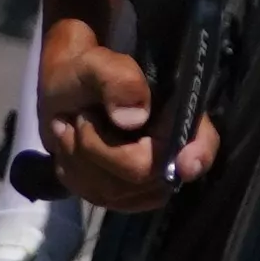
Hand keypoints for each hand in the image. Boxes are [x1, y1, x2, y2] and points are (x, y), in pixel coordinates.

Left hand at [32, 15, 207, 209]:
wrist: (57, 93)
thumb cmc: (82, 72)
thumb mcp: (94, 63)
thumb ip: (117, 79)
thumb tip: (134, 118)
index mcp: (175, 112)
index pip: (202, 140)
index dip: (199, 153)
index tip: (187, 164)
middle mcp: (169, 151)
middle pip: (143, 173)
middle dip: (98, 147)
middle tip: (81, 116)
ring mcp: (147, 180)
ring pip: (113, 189)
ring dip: (79, 156)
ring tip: (73, 125)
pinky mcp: (122, 196)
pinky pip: (95, 195)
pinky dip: (72, 169)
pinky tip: (71, 145)